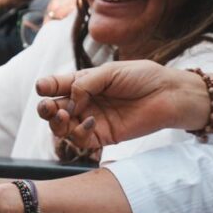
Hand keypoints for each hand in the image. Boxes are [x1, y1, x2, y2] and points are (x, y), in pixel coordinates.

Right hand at [35, 61, 205, 154]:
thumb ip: (85, 84)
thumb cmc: (142, 77)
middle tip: (47, 107)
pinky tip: (89, 121)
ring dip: (58, 123)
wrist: (169, 94)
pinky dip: (79, 133)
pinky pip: (81, 140)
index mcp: (83, 82)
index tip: (43, 88)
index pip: (56, 86)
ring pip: (63, 127)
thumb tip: (68, 101)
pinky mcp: (103, 136)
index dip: (46, 87)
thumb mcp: (110, 72)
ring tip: (65, 115)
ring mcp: (92, 120)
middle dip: (45, 109)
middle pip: (54, 109)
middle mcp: (84, 102)